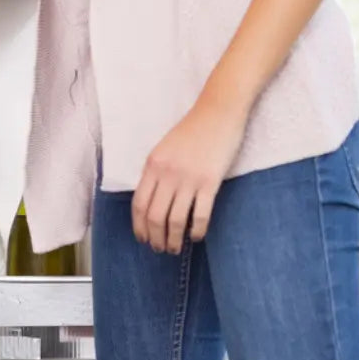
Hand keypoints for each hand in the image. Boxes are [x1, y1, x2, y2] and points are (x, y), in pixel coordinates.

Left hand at [132, 97, 247, 252]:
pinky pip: (199, 216)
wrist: (219, 111)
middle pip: (155, 217)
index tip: (143, 238)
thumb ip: (156, 172)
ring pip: (175, 221)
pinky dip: (196, 232)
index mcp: (153, 165)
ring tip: (175, 248)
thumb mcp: (165, 148)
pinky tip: (196, 237)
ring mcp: (189, 179)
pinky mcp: (210, 182)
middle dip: (155, 238)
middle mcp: (167, 174)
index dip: (139, 226)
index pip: (139, 204)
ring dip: (173, 240)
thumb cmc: (193, 129)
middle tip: (160, 249)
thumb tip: (152, 201)